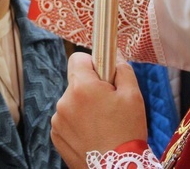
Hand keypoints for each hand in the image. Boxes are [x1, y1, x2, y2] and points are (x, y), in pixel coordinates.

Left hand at [50, 53, 147, 167]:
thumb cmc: (127, 131)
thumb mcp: (133, 95)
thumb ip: (122, 69)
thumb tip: (115, 54)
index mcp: (82, 86)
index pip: (78, 58)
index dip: (93, 63)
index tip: (104, 75)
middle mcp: (64, 100)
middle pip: (76, 81)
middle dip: (90, 87)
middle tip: (108, 104)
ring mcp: (58, 119)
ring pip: (71, 101)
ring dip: (83, 106)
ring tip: (102, 124)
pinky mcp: (56, 135)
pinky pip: (66, 119)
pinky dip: (77, 123)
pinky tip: (93, 134)